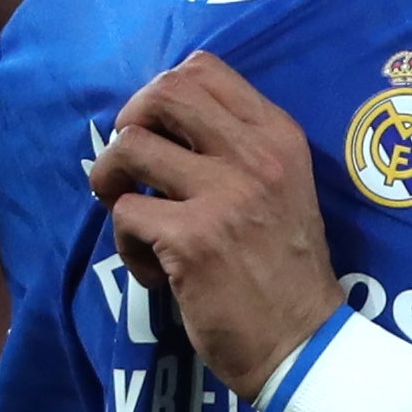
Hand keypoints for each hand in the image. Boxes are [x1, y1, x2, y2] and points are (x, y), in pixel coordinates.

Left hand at [87, 51, 347, 401]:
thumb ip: (238, 148)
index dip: (160, 93)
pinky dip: (127, 246)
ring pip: (129, 148)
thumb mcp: (283, 186)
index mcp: (277, 134)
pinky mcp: (191, 240)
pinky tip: (156, 272)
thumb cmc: (285, 267)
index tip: (154, 130)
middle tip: (127, 165)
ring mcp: (223, 194)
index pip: (204, 68)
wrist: (301, 342)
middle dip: (128, 124)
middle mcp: (254, 154)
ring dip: (111, 182)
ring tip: (131, 218)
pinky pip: (125, 215)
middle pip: (163, 94)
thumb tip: (161, 124)